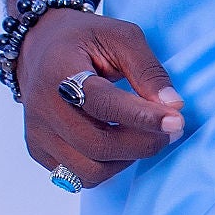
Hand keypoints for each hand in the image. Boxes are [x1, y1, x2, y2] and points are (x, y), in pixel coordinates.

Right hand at [20, 11, 184, 187]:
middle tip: (171, 130)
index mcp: (60, 71)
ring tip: (143, 135)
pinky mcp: (39, 150)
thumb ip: (148, 70)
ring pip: (90, 170)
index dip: (142, 116)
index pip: (102, 104)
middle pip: (98, 145)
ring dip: (127, 159)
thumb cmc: (84, 40)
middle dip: (143, 143)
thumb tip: (173, 106)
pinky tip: (119, 143)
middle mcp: (43, 107)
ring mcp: (38, 133)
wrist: (40, 47)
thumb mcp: (121, 37)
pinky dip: (107, 168)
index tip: (176, 120)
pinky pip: (80, 177)